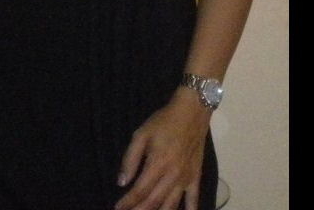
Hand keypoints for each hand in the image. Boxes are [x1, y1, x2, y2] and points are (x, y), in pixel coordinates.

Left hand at [114, 88, 211, 209]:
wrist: (191, 112)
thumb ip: (130, 158)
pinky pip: (194, 200)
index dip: (127, 203)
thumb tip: (122, 182)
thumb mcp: (141, 134)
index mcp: (157, 164)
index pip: (140, 191)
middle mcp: (172, 176)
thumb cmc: (163, 122)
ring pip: (171, 205)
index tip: (118, 209)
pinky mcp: (196, 177)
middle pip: (153, 202)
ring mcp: (186, 178)